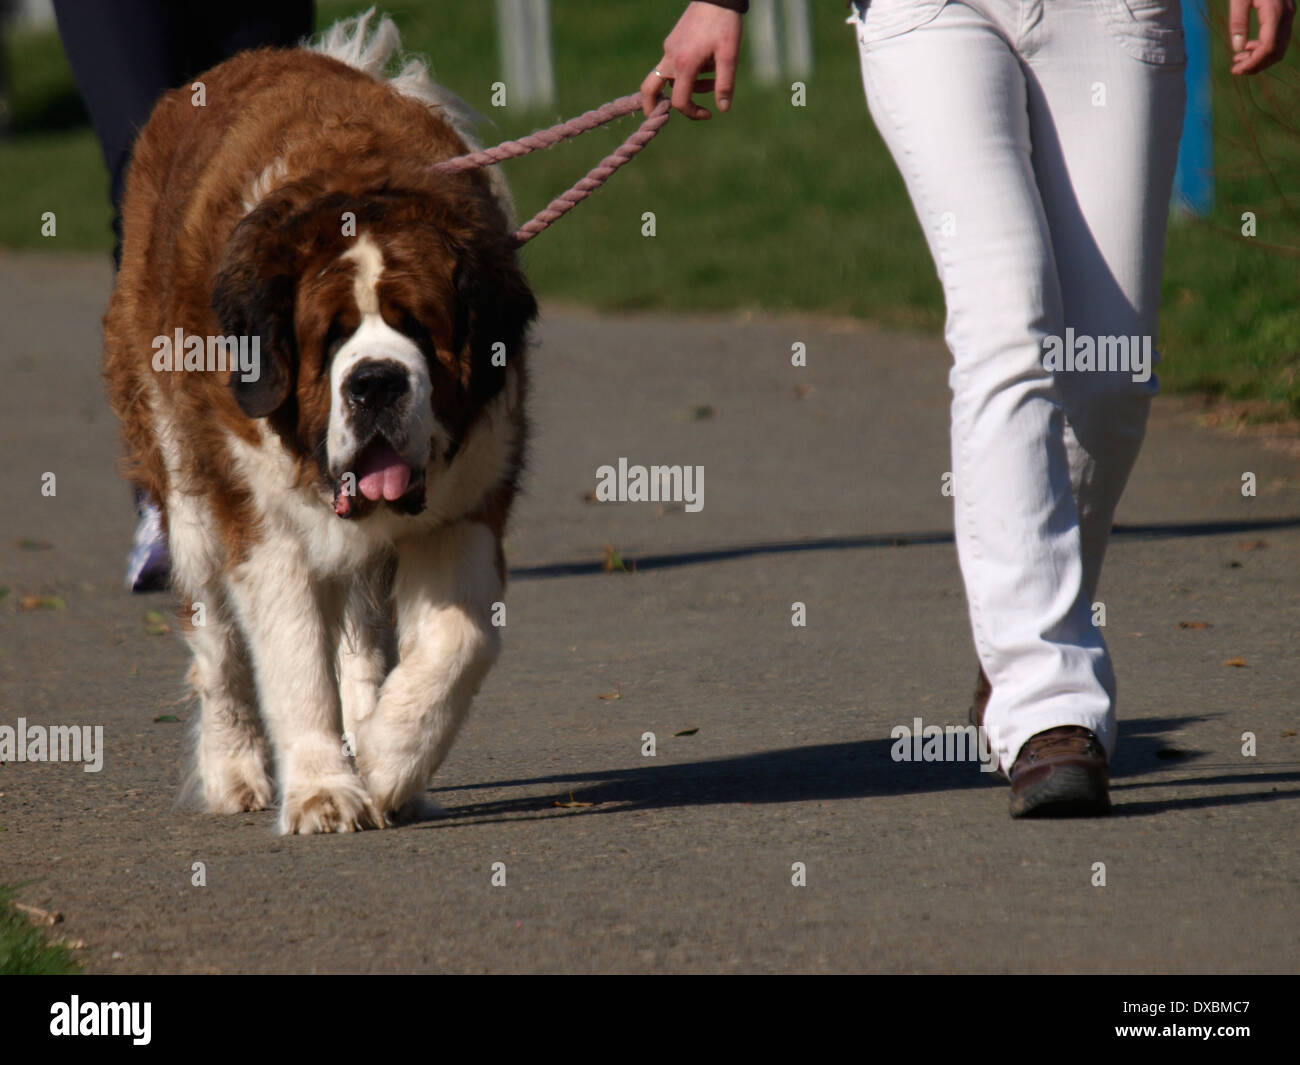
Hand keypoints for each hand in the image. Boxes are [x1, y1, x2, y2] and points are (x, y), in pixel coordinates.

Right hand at [641, 2, 743, 118]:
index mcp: (685, 64)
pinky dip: (688, 71)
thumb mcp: (729, 56)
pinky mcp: (672, 41)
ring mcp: (669, 49)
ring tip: (712, 76)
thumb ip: (724, 84)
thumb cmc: (725, 24)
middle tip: (658, 116)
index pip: (680, 101)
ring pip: (669, 78)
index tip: (708, 114)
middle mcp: (671, 58)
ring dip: (687, 85)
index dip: (693, 113)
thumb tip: (723, 109)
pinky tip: (707, 63)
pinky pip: (674, 64)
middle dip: (652, 106)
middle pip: (650, 89)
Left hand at [1229, 0, 1293, 73]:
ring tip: (1239, 60)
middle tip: (1236, 69)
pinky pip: (1279, 37)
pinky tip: (1248, 47)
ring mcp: (1288, 14)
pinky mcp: (1285, 13)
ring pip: (1280, 46)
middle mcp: (1286, 15)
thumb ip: (1238, 22)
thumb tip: (1238, 49)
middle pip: (1276, 51)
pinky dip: (1264, 48)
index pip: (1268, 48)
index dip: (1253, 64)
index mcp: (1274, 13)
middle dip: (1257, 65)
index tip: (1235, 71)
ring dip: (1260, 58)